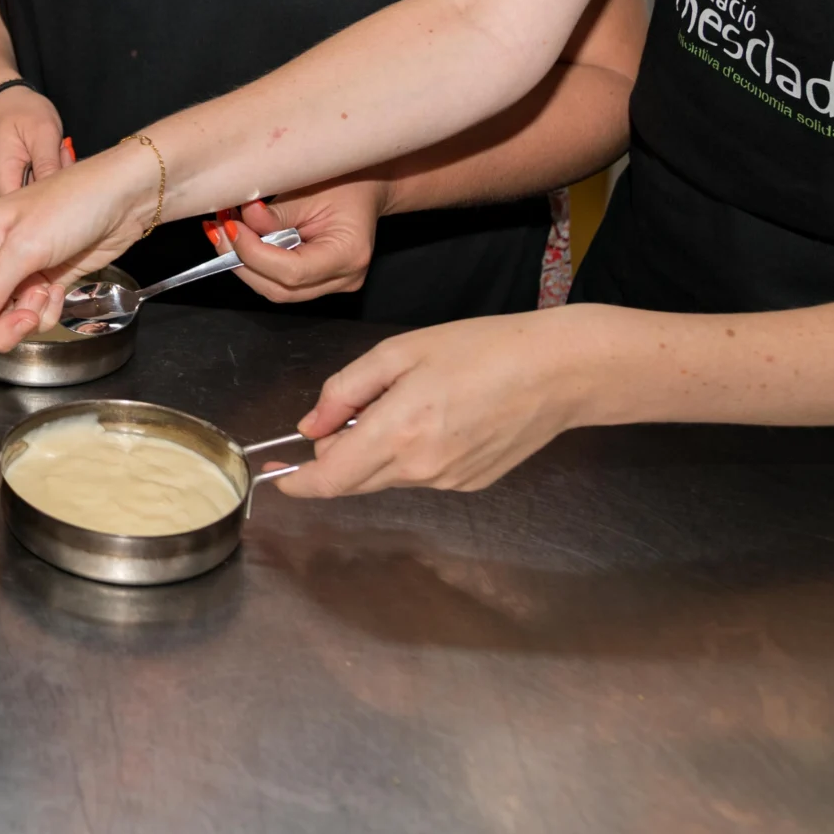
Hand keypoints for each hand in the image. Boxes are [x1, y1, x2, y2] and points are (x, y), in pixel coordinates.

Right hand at [0, 86, 66, 198]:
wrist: (2, 102)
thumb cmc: (21, 111)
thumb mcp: (43, 133)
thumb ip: (49, 166)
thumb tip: (58, 197)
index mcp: (0, 177)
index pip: (26, 211)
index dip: (52, 199)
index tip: (65, 171)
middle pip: (29, 206)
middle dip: (53, 185)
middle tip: (62, 153)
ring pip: (30, 200)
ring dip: (48, 181)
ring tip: (53, 153)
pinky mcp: (0, 188)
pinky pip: (25, 193)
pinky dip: (41, 179)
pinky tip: (45, 161)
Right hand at [0, 142, 155, 358]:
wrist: (124, 199)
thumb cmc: (73, 203)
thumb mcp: (25, 248)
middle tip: (24, 319)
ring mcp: (17, 272)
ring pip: (4, 320)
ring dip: (27, 317)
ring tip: (47, 291)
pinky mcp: (43, 283)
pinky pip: (32, 316)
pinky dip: (46, 312)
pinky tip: (59, 290)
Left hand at [225, 180, 386, 302]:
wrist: (368, 189)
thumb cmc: (345, 183)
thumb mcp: (310, 190)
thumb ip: (276, 213)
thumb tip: (241, 221)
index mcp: (348, 256)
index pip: (292, 271)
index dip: (254, 253)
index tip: (231, 226)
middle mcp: (343, 279)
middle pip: (279, 288)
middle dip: (240, 260)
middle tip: (218, 229)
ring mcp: (331, 285)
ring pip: (273, 289)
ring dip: (241, 262)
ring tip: (223, 231)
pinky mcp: (317, 283)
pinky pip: (278, 281)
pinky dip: (254, 263)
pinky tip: (237, 240)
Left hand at [270, 306, 618, 496]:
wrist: (558, 372)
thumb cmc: (481, 349)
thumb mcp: (400, 352)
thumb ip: (345, 391)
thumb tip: (312, 427)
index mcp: (399, 432)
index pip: (331, 479)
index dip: (298, 483)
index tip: (275, 478)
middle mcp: (422, 468)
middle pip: (354, 481)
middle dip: (335, 458)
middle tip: (346, 415)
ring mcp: (449, 481)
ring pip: (386, 477)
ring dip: (374, 453)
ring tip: (405, 403)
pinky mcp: (470, 484)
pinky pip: (420, 476)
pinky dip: (408, 455)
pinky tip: (435, 419)